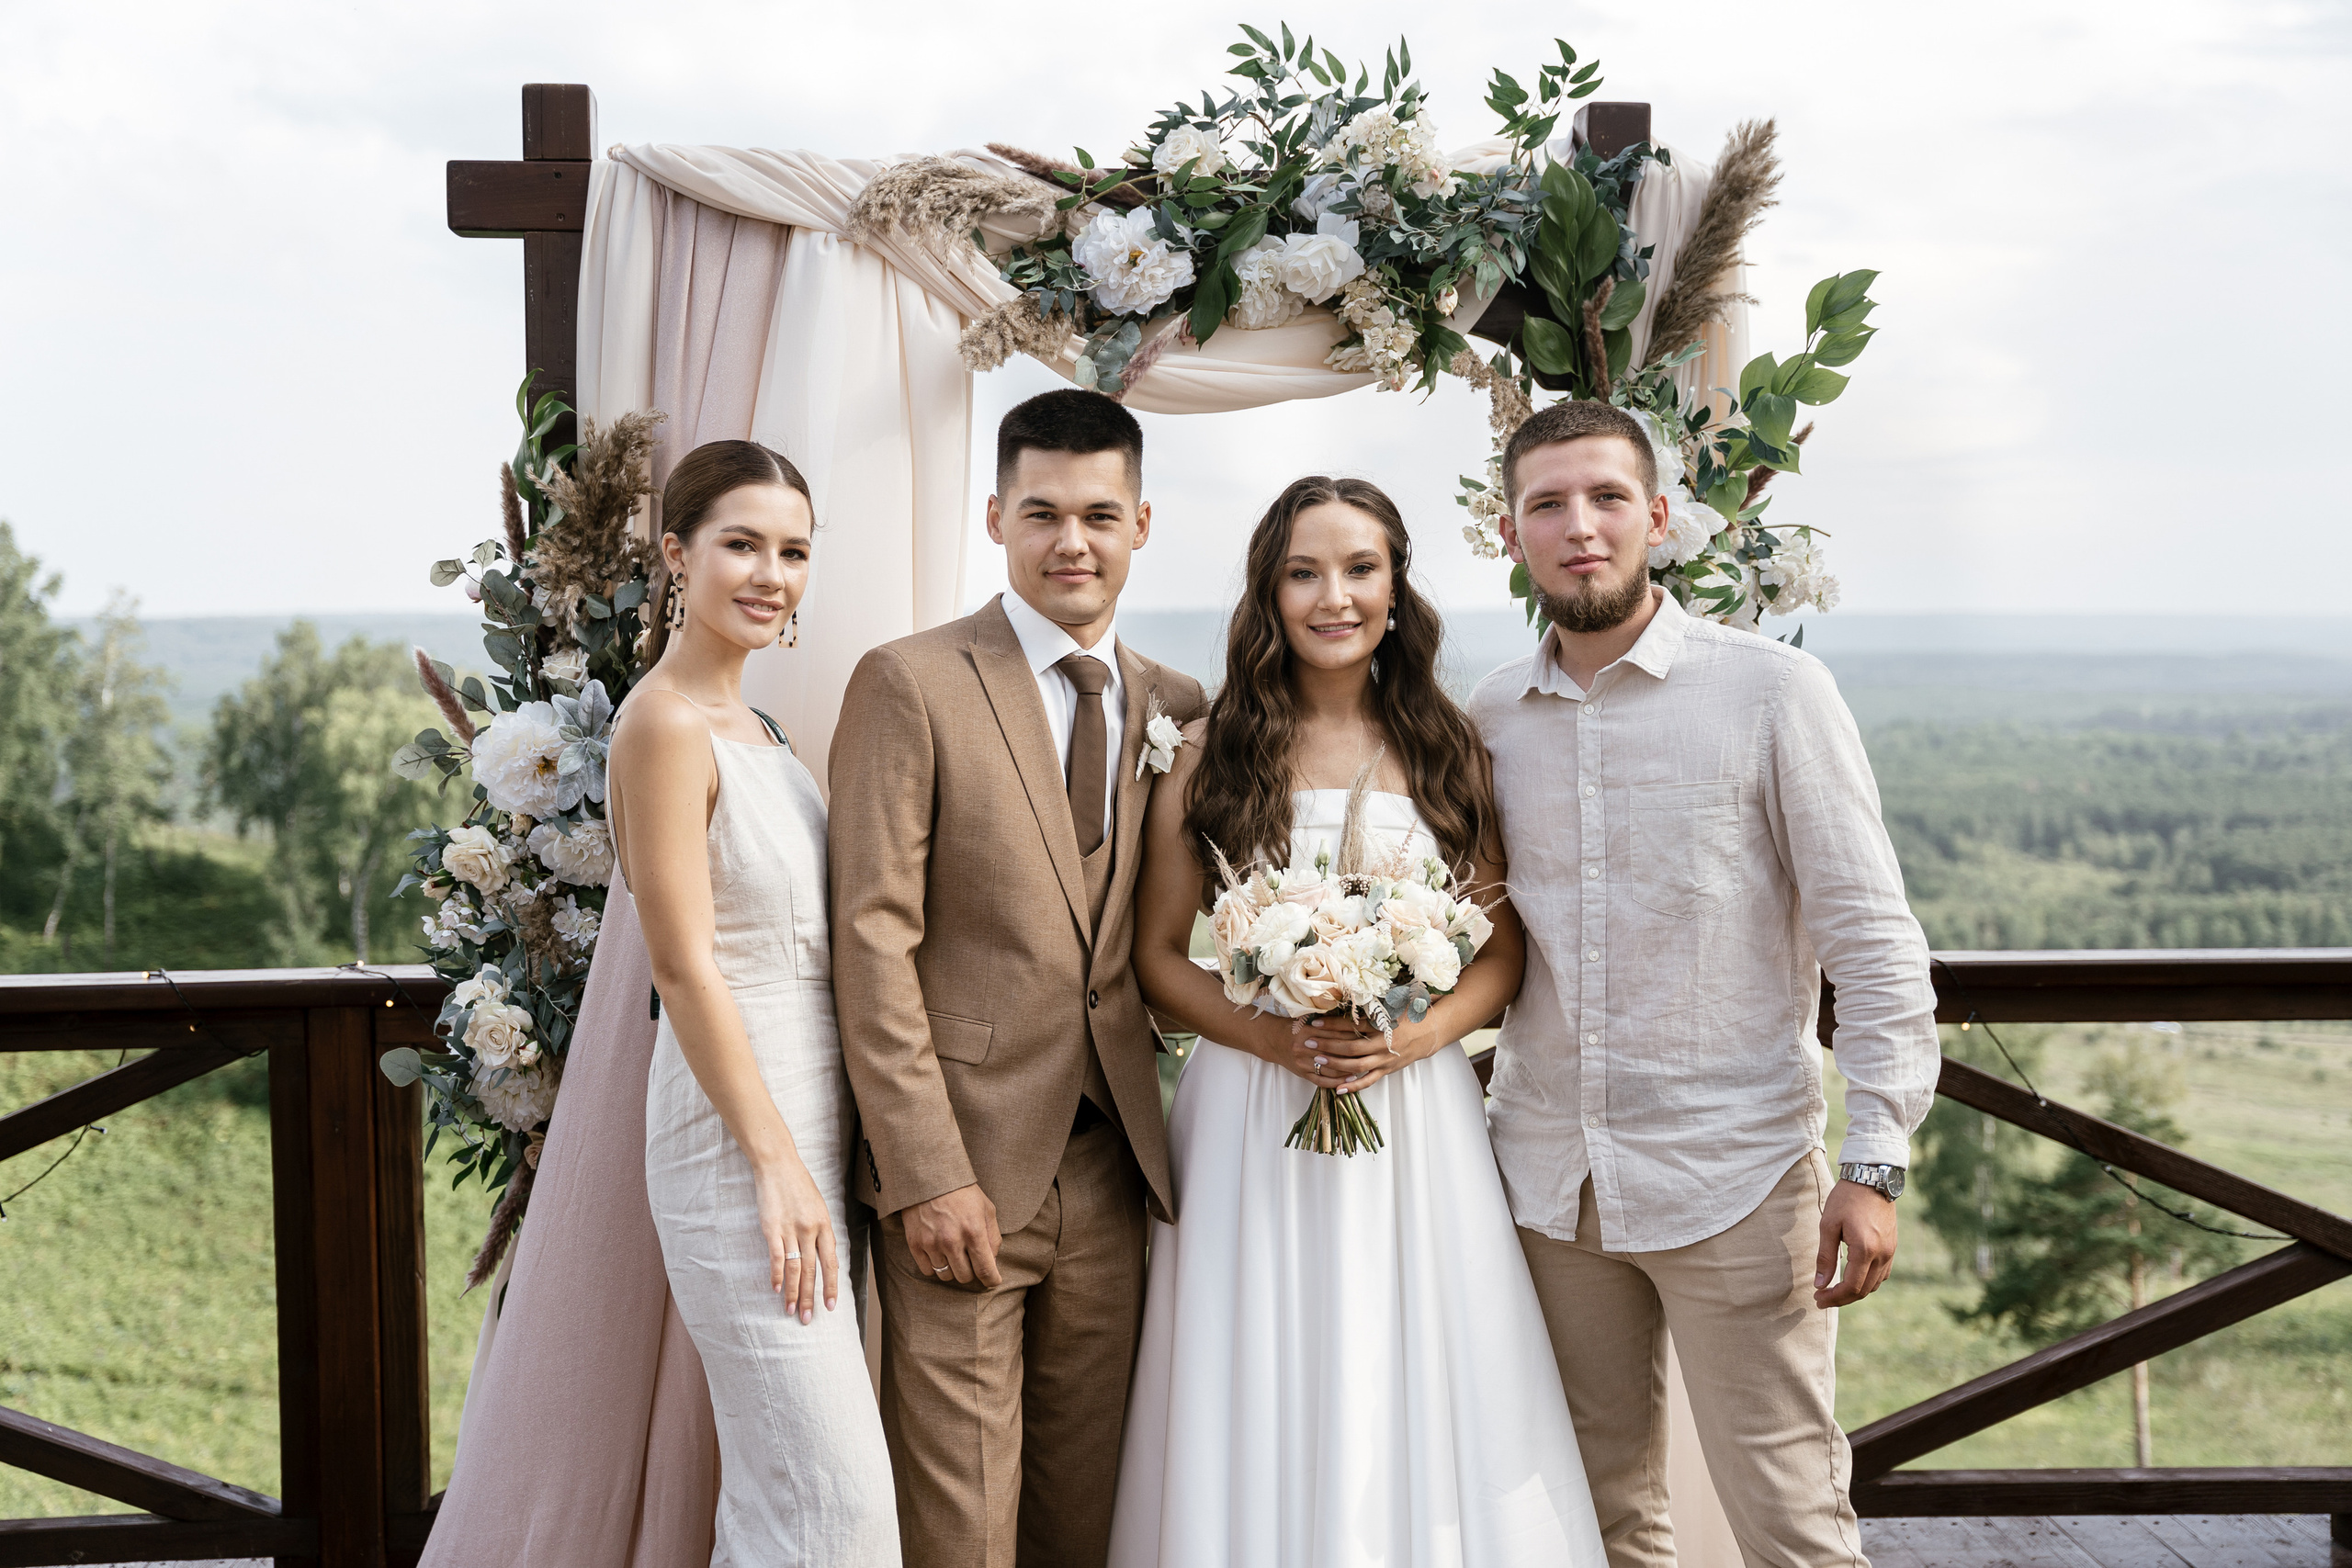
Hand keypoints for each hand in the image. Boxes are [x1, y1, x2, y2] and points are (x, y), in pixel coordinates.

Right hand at [753, 1152, 839, 1323]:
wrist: (779, 1165)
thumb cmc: (799, 1186)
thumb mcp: (819, 1207)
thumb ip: (821, 1231)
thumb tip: (823, 1256)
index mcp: (825, 1225)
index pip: (831, 1262)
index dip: (831, 1286)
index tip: (830, 1306)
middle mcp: (811, 1230)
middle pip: (813, 1270)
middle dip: (811, 1297)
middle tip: (809, 1319)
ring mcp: (791, 1229)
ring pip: (795, 1269)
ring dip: (794, 1293)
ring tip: (792, 1312)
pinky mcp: (772, 1228)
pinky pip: (777, 1257)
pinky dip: (777, 1275)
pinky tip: (777, 1290)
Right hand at [905, 1183, 1002, 1288]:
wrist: (929, 1177)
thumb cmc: (962, 1192)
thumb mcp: (986, 1208)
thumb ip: (993, 1236)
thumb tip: (993, 1260)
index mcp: (973, 1231)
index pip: (985, 1269)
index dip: (991, 1280)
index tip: (992, 1280)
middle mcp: (952, 1240)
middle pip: (965, 1277)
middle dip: (971, 1271)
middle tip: (970, 1258)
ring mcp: (931, 1244)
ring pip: (946, 1275)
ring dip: (953, 1268)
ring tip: (953, 1252)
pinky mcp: (915, 1244)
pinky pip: (928, 1270)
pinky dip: (935, 1266)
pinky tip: (939, 1253)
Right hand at [1256, 1010, 1377, 1087]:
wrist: (1272, 1040)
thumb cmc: (1292, 1027)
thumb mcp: (1307, 1020)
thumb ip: (1327, 1023)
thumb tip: (1353, 1021)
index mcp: (1307, 1031)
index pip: (1335, 1035)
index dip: (1351, 1036)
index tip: (1366, 1036)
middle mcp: (1304, 1048)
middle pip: (1334, 1053)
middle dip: (1353, 1054)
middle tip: (1369, 1053)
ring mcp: (1303, 1063)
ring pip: (1330, 1069)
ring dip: (1347, 1070)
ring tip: (1362, 1068)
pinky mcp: (1303, 1074)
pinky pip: (1322, 1081)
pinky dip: (1336, 1082)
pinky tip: (1348, 1080)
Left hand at [1312, 1012, 1442, 1092]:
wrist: (1431, 1030)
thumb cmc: (1409, 1013)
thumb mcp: (1392, 1003)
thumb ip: (1371, 1003)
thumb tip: (1347, 994)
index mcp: (1384, 1025)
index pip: (1353, 1025)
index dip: (1332, 1024)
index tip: (1314, 1021)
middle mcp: (1384, 1044)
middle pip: (1352, 1048)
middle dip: (1328, 1045)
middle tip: (1309, 1042)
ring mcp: (1386, 1059)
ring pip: (1357, 1066)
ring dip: (1336, 1064)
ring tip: (1317, 1060)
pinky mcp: (1387, 1070)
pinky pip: (1369, 1081)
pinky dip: (1354, 1086)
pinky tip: (1338, 1088)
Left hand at [1814, 1179, 1898, 1307]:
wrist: (1872, 1179)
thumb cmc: (1846, 1199)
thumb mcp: (1828, 1225)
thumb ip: (1825, 1257)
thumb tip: (1820, 1284)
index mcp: (1865, 1250)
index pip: (1851, 1287)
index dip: (1834, 1298)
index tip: (1817, 1299)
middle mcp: (1882, 1254)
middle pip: (1863, 1290)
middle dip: (1841, 1299)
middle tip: (1821, 1299)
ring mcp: (1890, 1252)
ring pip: (1874, 1285)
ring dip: (1855, 1292)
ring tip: (1834, 1291)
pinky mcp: (1892, 1247)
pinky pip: (1882, 1274)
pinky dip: (1867, 1282)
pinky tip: (1852, 1277)